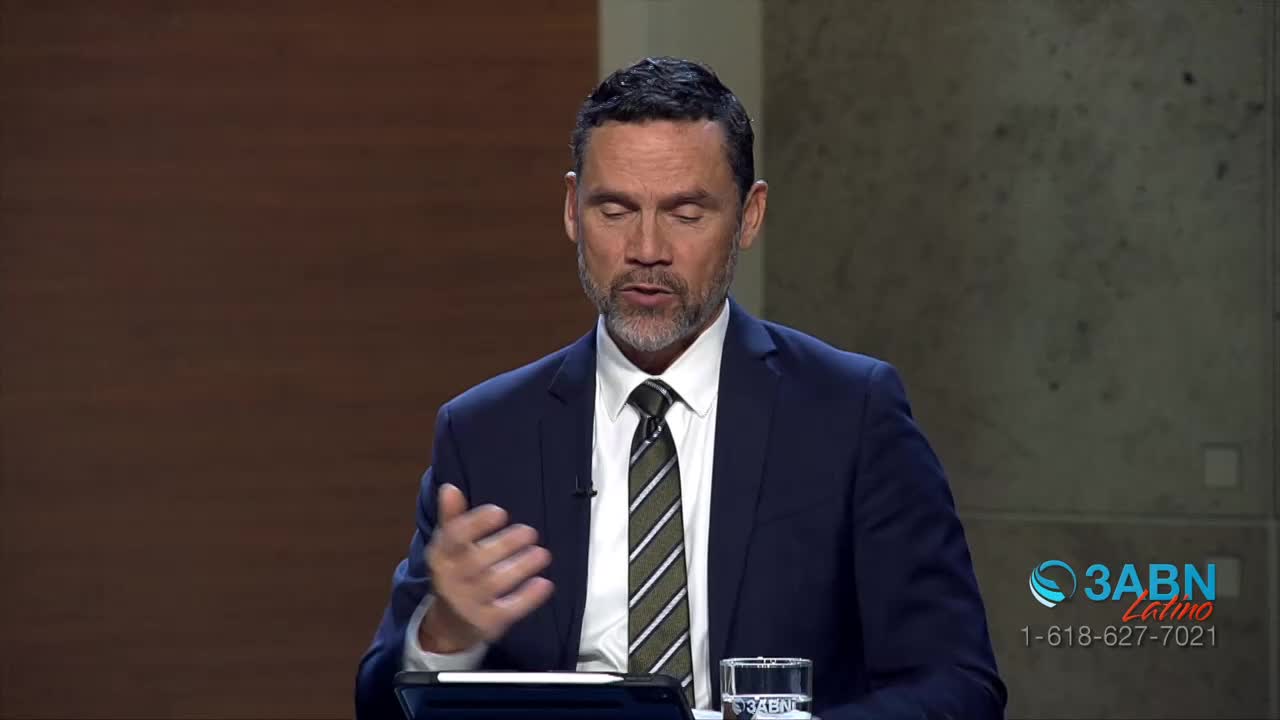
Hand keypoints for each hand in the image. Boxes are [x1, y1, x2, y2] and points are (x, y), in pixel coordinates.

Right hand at [419, 483, 554, 652]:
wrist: (449, 625)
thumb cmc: (455, 574)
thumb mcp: (448, 547)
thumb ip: (452, 518)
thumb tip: (450, 488)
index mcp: (441, 556)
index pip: (455, 537)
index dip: (477, 523)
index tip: (500, 512)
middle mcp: (451, 580)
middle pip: (477, 560)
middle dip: (506, 543)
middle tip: (530, 532)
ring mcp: (468, 604)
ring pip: (494, 583)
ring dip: (521, 566)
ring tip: (542, 554)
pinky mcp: (487, 623)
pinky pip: (508, 610)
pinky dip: (527, 598)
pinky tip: (544, 583)